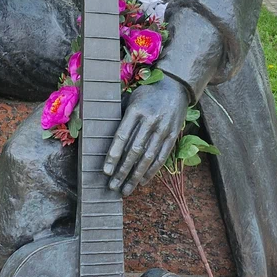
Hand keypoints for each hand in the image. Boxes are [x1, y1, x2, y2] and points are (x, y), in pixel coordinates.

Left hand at [104, 76, 188, 196]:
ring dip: (135, 176)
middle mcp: (150, 120)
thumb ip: (119, 116)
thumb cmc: (147, 95)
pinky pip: (162, 157)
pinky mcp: (173, 135)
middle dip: (122, 171)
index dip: (113, 155)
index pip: (122, 136)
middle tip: (112, 186)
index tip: (105, 171)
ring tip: (126, 189)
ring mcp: (163, 128)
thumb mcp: (131, 98)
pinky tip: (142, 181)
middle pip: (134, 150)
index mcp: (136, 110)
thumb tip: (101, 135)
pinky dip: (151, 171)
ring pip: (148, 157)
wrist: (176, 87)